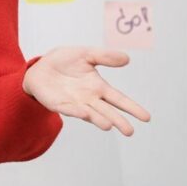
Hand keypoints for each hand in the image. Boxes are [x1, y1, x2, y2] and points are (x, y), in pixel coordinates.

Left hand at [22, 47, 150, 135]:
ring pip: (91, 114)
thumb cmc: (65, 61)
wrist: (40, 66)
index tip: (146, 117)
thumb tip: (127, 58)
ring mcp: (75, 103)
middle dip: (118, 120)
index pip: (119, 99)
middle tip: (130, 131)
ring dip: (99, 120)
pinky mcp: (59, 104)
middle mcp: (89, 99)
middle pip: (108, 111)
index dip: (132, 107)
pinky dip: (77, 112)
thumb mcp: (86, 54)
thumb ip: (105, 56)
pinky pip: (69, 109)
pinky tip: (85, 113)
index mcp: (98, 87)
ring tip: (109, 126)